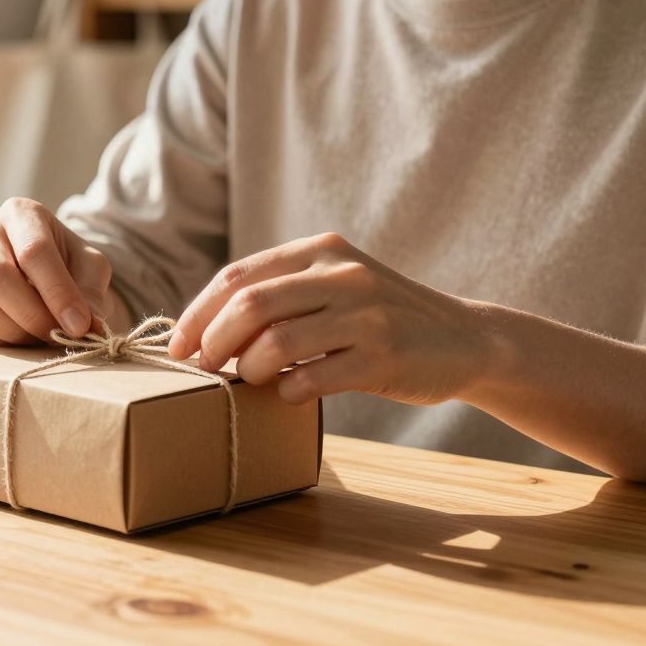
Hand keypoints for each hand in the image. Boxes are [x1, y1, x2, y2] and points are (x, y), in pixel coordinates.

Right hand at [0, 198, 112, 345]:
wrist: (44, 280)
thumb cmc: (69, 267)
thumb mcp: (90, 270)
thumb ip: (91, 293)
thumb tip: (88, 325)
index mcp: (21, 214)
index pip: (34, 251)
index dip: (58, 293)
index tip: (79, 326)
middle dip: (32, 315)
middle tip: (58, 336)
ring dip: (10, 330)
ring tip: (38, 337)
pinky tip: (17, 339)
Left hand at [167, 232, 491, 405]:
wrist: (466, 338)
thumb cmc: (380, 318)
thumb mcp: (334, 285)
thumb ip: (282, 293)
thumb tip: (205, 329)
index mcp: (320, 251)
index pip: (237, 277)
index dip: (198, 314)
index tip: (179, 346)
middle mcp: (342, 274)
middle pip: (249, 306)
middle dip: (213, 343)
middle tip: (204, 369)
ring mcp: (366, 313)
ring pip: (276, 342)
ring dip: (248, 370)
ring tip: (249, 381)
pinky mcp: (385, 355)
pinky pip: (313, 377)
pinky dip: (288, 391)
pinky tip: (289, 395)